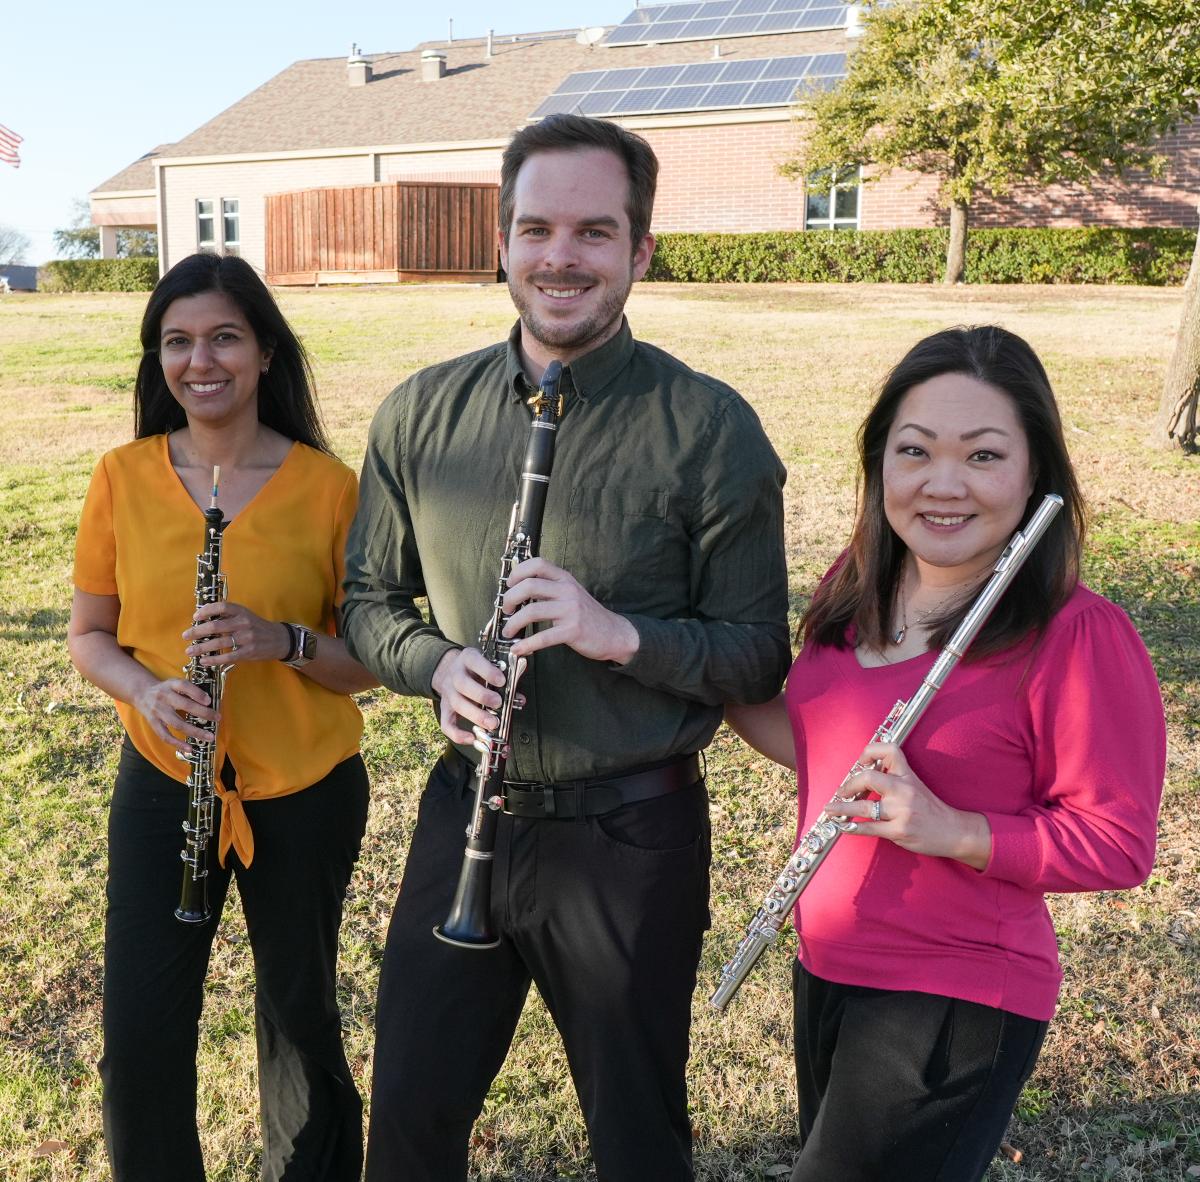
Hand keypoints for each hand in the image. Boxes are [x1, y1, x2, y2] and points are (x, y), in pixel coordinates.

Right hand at [134, 677, 217, 752]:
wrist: (141, 693)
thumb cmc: (165, 689)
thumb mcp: (175, 683)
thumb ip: (189, 690)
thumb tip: (209, 702)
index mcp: (171, 685)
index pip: (184, 686)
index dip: (197, 693)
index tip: (209, 700)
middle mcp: (163, 697)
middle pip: (184, 705)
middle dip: (203, 713)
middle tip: (217, 718)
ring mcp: (158, 711)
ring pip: (177, 723)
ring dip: (195, 731)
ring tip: (209, 737)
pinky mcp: (153, 723)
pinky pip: (165, 735)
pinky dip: (177, 743)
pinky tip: (189, 748)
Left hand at [184, 601, 290, 666]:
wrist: (278, 639)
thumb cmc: (256, 627)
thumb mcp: (245, 615)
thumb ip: (228, 615)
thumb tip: (202, 619)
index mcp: (242, 611)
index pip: (221, 607)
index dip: (206, 610)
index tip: (195, 617)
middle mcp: (244, 623)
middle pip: (216, 626)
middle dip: (197, 631)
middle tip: (186, 636)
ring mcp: (247, 638)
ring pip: (219, 643)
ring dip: (201, 648)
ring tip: (190, 651)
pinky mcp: (248, 652)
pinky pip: (228, 657)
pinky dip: (214, 660)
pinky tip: (204, 661)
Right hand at [431, 647, 507, 745]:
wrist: (451, 671)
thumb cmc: (476, 670)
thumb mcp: (488, 665)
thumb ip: (503, 679)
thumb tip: (519, 698)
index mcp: (467, 659)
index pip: (474, 661)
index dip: (488, 671)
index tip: (502, 681)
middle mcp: (455, 675)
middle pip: (463, 684)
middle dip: (482, 695)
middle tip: (498, 703)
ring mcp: (448, 692)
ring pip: (457, 704)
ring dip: (476, 715)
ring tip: (492, 723)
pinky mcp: (445, 708)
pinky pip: (446, 724)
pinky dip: (458, 734)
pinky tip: (472, 738)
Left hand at [501, 557, 638, 663]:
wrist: (614, 633)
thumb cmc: (587, 615)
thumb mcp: (571, 593)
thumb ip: (550, 588)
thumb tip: (519, 591)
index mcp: (565, 579)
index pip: (537, 564)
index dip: (517, 572)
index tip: (509, 585)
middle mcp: (567, 590)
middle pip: (529, 586)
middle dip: (510, 599)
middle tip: (506, 611)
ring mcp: (570, 610)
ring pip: (531, 611)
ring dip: (513, 623)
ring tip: (508, 631)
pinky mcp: (572, 631)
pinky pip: (542, 637)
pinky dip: (526, 644)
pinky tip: (518, 649)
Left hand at [824, 741, 991, 869]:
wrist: (954, 831)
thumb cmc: (931, 808)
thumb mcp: (915, 785)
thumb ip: (894, 777)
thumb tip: (862, 774)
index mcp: (907, 776)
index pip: (889, 750)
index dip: (870, 752)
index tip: (859, 763)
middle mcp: (904, 790)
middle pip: (868, 777)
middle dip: (849, 785)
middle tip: (840, 792)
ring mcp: (901, 812)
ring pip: (863, 807)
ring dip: (841, 808)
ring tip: (830, 809)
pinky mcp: (899, 831)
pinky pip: (868, 828)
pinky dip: (852, 828)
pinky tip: (844, 827)